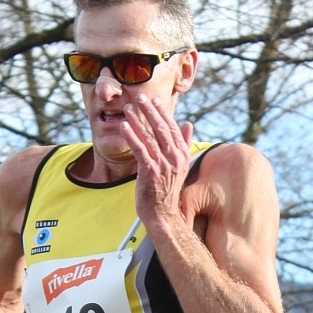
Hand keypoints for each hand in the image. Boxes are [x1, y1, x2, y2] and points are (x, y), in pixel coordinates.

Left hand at [120, 97, 193, 231]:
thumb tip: (188, 124)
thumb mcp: (179, 166)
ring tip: (128, 109)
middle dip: (149, 111)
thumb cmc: (167, 191)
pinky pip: (140, 149)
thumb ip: (183, 144)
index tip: (154, 101)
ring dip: (137, 121)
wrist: (163, 215)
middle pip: (161, 129)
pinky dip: (132, 136)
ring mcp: (163, 165)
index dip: (163, 113)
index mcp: (182, 155)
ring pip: (149, 137)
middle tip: (139, 97)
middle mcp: (174, 158)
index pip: (173, 129)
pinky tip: (124, 126)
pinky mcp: (150, 172)